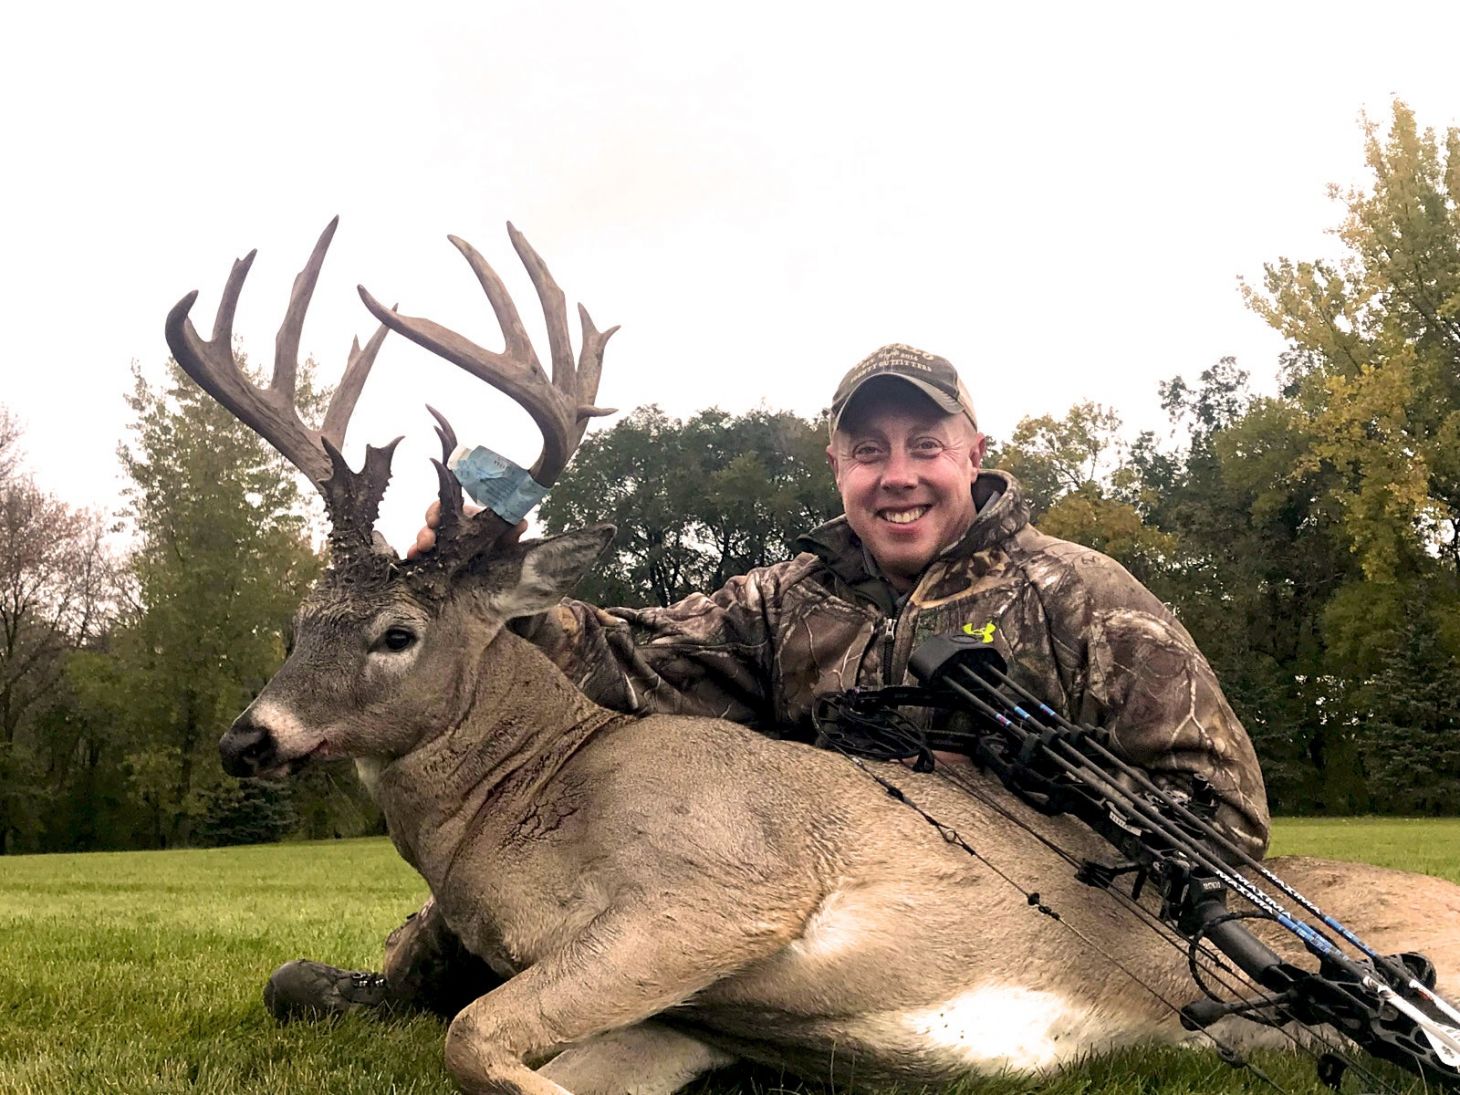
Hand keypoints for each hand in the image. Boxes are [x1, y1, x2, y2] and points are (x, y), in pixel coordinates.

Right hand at [407, 500, 526, 558]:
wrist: (501, 581)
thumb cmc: (502, 552)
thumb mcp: (509, 543)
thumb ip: (513, 533)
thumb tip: (522, 524)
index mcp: (467, 519)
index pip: (448, 506)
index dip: (438, 510)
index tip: (434, 519)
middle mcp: (452, 529)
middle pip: (432, 522)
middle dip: (426, 529)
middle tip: (427, 540)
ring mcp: (442, 546)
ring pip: (425, 538)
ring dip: (419, 542)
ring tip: (419, 550)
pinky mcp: (435, 563)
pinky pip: (421, 557)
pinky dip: (414, 556)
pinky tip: (412, 559)